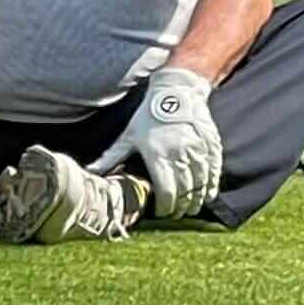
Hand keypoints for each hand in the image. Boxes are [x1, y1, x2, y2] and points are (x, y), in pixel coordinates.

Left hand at [89, 67, 221, 218]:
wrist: (176, 90)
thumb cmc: (148, 115)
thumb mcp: (129, 136)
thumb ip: (112, 157)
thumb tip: (90, 172)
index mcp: (157, 155)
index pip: (166, 192)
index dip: (165, 207)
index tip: (162, 213)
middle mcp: (179, 154)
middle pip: (185, 192)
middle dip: (181, 207)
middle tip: (176, 214)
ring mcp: (197, 150)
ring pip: (201, 183)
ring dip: (197, 199)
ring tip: (191, 208)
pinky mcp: (210, 145)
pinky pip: (213, 171)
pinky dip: (211, 185)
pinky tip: (207, 194)